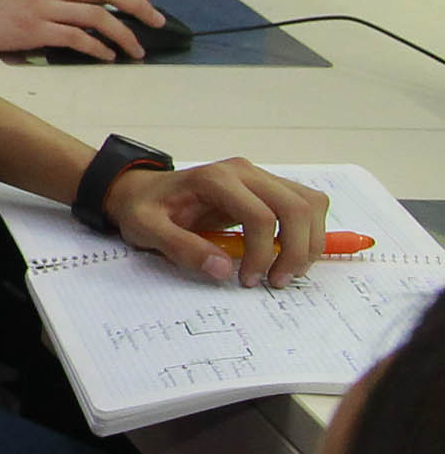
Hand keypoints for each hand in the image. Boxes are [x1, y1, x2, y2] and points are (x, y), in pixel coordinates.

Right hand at [0, 0, 160, 60]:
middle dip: (138, 6)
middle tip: (157, 22)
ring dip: (124, 33)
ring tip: (137, 49)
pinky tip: (107, 57)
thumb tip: (75, 16)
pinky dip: (98, 48)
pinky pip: (77, 38)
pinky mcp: (33, 30)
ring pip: (97, 16)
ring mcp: (40, 7)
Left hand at [106, 158, 334, 287]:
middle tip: (276, 281)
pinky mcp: (267, 187)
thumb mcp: (145, 229)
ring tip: (286, 271)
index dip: (262, 254)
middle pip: (296, 208)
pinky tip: (288, 253)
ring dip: (309, 242)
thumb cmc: (144, 208)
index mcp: (215, 179)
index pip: (260, 217)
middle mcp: (243, 172)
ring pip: (310, 203)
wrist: (143, 191)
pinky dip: (308, 231)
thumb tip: (223, 269)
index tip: (247, 280)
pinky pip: (306, 204)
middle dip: (296, 251)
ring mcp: (259, 176)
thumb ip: (180, 248)